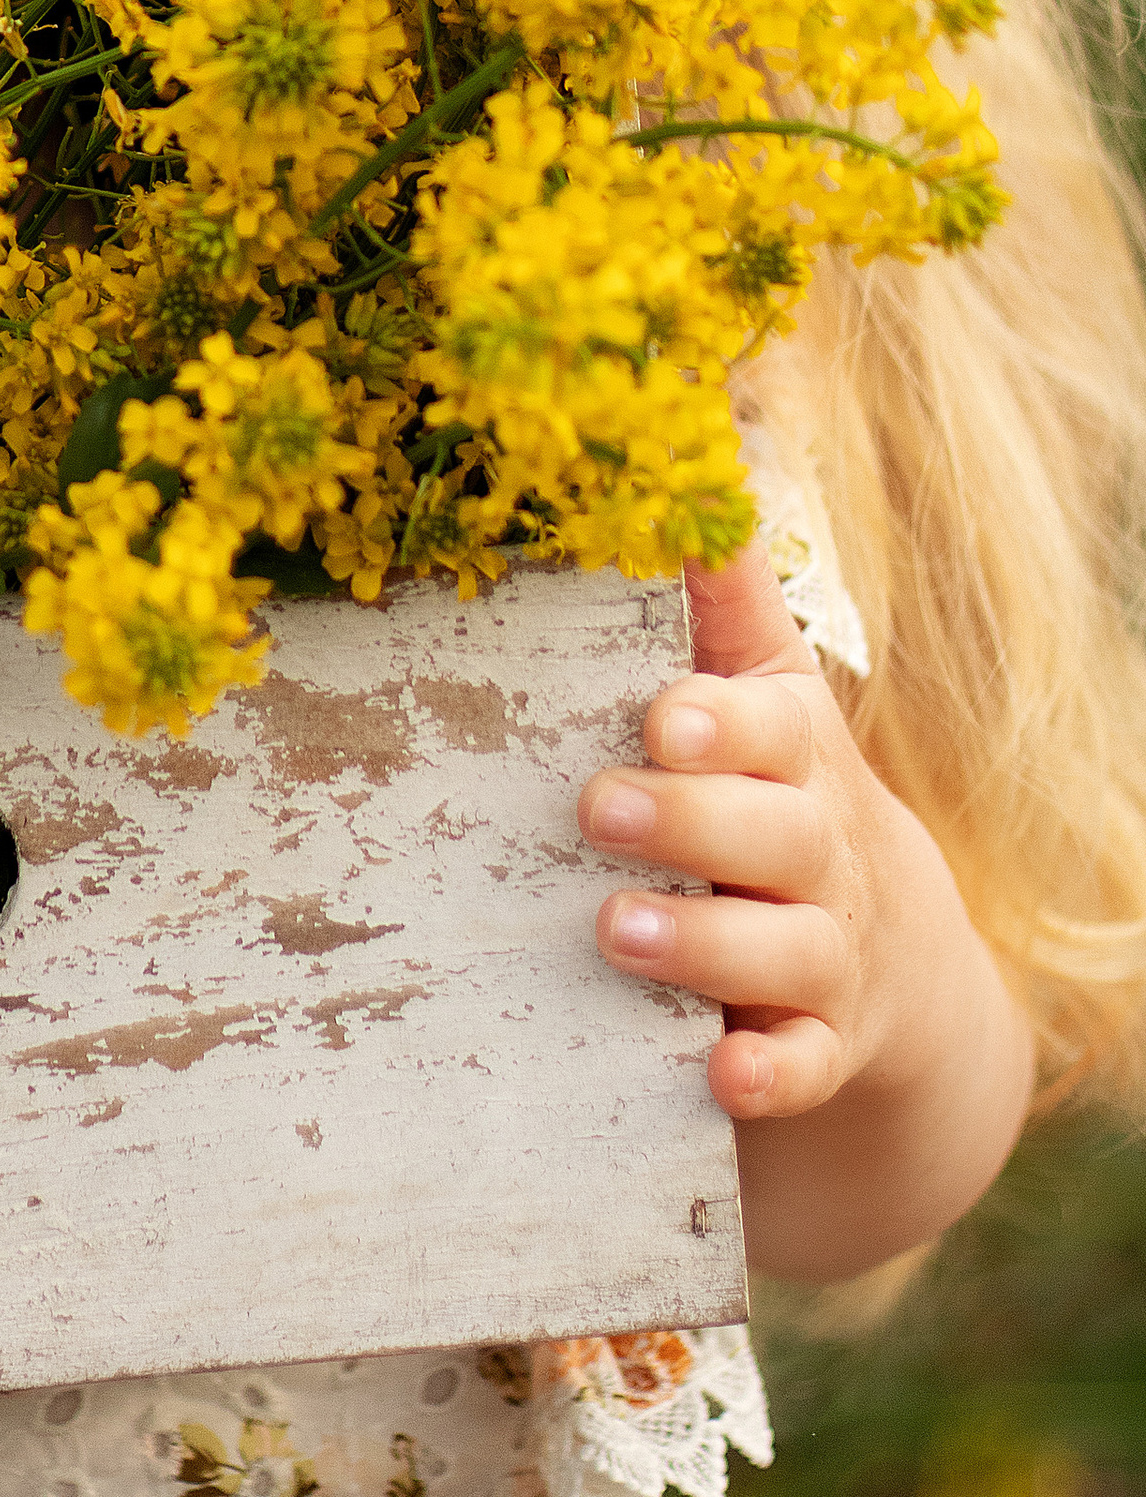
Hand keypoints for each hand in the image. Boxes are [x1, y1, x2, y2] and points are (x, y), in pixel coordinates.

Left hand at [581, 543, 1033, 1281]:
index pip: (772, 727)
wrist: (895, 964)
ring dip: (705, 945)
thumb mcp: (763, 690)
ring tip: (616, 931)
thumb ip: (721, 589)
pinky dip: (771, 1075)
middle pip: (776, 835)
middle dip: (691, 822)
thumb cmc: (778, 792)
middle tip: (600, 807)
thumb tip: (691, 419)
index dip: (719, 721)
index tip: (659, 713)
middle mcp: (821, 851)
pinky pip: (806, 1069)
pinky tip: (722, 1078)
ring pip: (784, 953)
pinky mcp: (824, 1048)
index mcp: (794, 754)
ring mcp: (828, 954)